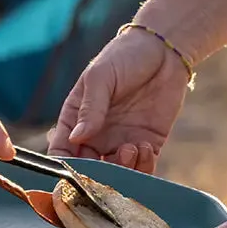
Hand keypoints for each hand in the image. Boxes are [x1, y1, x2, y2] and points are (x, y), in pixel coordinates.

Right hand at [48, 27, 189, 171]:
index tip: (73, 175)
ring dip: (122, 171)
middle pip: (88, 171)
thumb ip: (90, 108)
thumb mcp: (100, 77)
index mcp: (75, 121)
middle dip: (96, 177)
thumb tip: (77, 138)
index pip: (62, 153)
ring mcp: (121, 142)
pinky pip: (143, 169)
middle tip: (107, 170)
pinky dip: (143, 167)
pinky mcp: (148, 144)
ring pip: (116, 175)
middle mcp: (96, 137)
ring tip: (130, 148)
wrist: (164, 50)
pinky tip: (145, 147)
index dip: (63, 169)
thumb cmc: (123, 56)